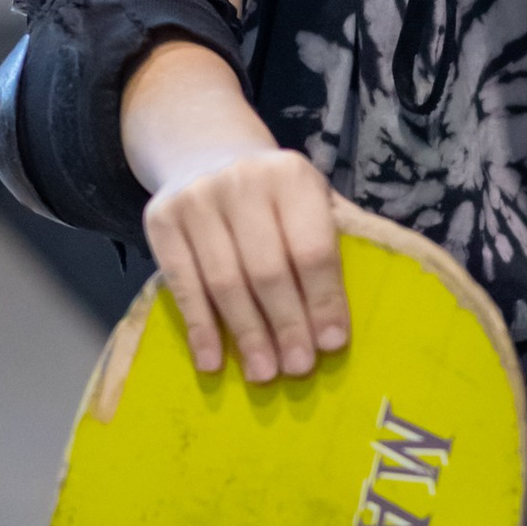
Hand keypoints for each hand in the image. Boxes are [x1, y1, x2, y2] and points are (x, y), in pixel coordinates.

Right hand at [129, 94, 350, 383]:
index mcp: (292, 176)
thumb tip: (366, 305)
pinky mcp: (160, 220)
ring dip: (247, 334)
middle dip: (288, 325)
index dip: (324, 299)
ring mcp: (197, 199)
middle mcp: (243, 181)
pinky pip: (182, 284)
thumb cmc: (273, 193)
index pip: (312, 249)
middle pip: (269, 270)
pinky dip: (199, 327)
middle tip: (298, 368)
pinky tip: (212, 360)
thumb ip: (334, 238)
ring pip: (225, 282)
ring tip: (264, 373)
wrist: (205, 152)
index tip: (333, 343)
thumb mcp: (309, 197)